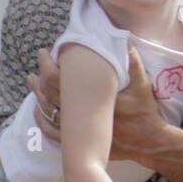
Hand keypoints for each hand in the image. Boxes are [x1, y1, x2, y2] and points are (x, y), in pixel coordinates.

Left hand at [30, 45, 166, 161]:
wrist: (150, 142)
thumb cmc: (145, 112)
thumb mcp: (143, 85)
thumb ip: (133, 62)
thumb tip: (125, 39)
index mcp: (93, 97)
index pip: (61, 78)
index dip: (47, 65)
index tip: (43, 54)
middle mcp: (83, 114)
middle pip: (50, 95)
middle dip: (38, 81)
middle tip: (33, 72)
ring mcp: (81, 130)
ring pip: (50, 112)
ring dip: (38, 98)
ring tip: (32, 85)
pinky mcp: (82, 143)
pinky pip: (55, 134)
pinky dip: (43, 123)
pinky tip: (38, 113)